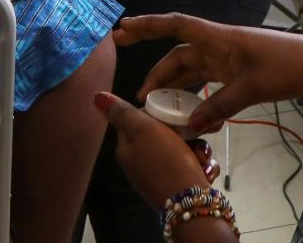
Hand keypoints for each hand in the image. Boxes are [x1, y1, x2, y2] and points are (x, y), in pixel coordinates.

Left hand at [93, 91, 210, 208]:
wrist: (191, 205)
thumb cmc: (166, 162)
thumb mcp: (145, 130)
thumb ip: (124, 112)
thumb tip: (97, 97)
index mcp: (127, 149)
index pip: (137, 118)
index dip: (157, 110)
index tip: (175, 109)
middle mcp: (140, 163)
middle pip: (164, 133)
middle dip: (185, 132)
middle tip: (195, 133)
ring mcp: (159, 176)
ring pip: (182, 149)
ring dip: (197, 150)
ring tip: (202, 158)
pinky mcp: (178, 187)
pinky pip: (192, 167)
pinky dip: (201, 167)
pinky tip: (205, 171)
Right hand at [116, 14, 302, 133]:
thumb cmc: (288, 66)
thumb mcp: (253, 87)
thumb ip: (220, 105)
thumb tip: (189, 124)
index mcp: (219, 38)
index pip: (176, 26)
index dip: (148, 26)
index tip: (123, 29)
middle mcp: (219, 46)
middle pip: (178, 54)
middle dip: (154, 67)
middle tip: (132, 83)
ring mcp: (228, 60)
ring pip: (191, 70)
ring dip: (173, 86)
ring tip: (154, 104)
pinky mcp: (237, 73)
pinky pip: (208, 83)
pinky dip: (195, 96)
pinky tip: (188, 114)